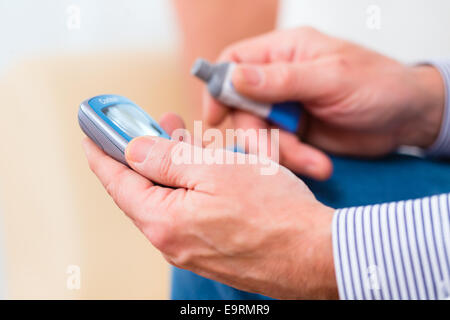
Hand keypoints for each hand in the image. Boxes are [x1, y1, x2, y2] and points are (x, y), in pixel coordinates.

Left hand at [82, 113, 337, 298]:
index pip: (118, 182)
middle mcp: (171, 241)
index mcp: (163, 221)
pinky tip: (203, 170)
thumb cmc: (273, 211)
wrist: (316, 254)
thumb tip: (131, 150)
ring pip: (169, 199)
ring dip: (172, 167)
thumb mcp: (215, 170)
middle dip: (146, 153)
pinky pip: (188, 212)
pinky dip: (189, 187)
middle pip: (144, 190)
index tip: (92, 135)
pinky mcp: (211, 249)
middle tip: (154, 124)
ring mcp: (191, 248)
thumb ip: (165, 160)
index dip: (102, 153)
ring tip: (183, 139)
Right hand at [205, 27, 444, 173]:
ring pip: (261, 134)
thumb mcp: (330, 78)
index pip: (234, 61)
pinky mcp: (297, 133)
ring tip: (316, 163)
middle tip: (273, 154)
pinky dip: (298, 162)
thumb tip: (234, 77)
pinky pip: (281, 151)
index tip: (215, 117)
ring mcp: (287, 108)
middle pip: (242, 107)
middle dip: (257, 135)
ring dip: (284, 154)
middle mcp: (280, 79)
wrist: (408, 118)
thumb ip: (282, 80)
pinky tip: (322, 166)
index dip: (218, 87)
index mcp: (284, 52)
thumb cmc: (378, 85)